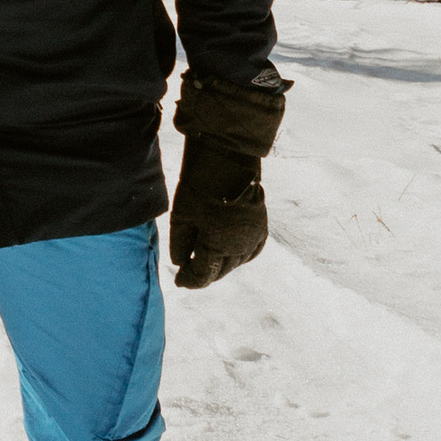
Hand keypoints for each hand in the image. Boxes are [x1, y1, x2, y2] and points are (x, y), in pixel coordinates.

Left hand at [168, 69, 286, 289]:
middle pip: (220, 271)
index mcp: (218, 246)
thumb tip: (181, 264)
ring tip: (205, 262)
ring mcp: (254, 236)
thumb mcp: (181, 216)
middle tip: (188, 274)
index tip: (178, 282)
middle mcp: (240, 246)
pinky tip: (229, 253)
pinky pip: (252, 251)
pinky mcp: (262, 226)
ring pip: (236, 263)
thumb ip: (180, 244)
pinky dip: (239, 256)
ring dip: (220, 266)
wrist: (229, 158)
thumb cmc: (200, 184)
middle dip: (204, 274)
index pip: (203, 275)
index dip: (189, 281)